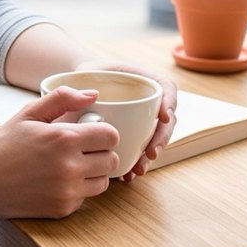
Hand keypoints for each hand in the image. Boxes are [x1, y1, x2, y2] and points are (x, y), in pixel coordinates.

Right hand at [0, 85, 119, 220]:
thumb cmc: (2, 146)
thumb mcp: (27, 114)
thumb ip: (62, 98)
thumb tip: (93, 95)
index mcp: (64, 138)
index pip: (111, 135)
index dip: (102, 132)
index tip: (89, 133)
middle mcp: (70, 166)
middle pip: (112, 159)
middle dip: (99, 152)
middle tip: (78, 150)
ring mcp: (68, 191)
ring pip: (103, 181)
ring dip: (92, 173)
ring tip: (68, 166)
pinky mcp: (63, 209)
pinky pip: (85, 197)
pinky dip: (76, 190)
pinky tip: (54, 182)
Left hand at [74, 59, 177, 180]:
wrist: (76, 87)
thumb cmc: (83, 76)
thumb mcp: (85, 71)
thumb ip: (84, 83)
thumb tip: (92, 96)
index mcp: (142, 80)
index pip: (166, 88)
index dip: (170, 102)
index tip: (163, 117)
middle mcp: (147, 101)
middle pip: (165, 120)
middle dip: (161, 138)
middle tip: (151, 153)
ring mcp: (142, 118)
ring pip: (154, 138)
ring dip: (149, 156)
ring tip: (138, 170)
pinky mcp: (133, 134)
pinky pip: (139, 149)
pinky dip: (135, 162)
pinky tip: (127, 174)